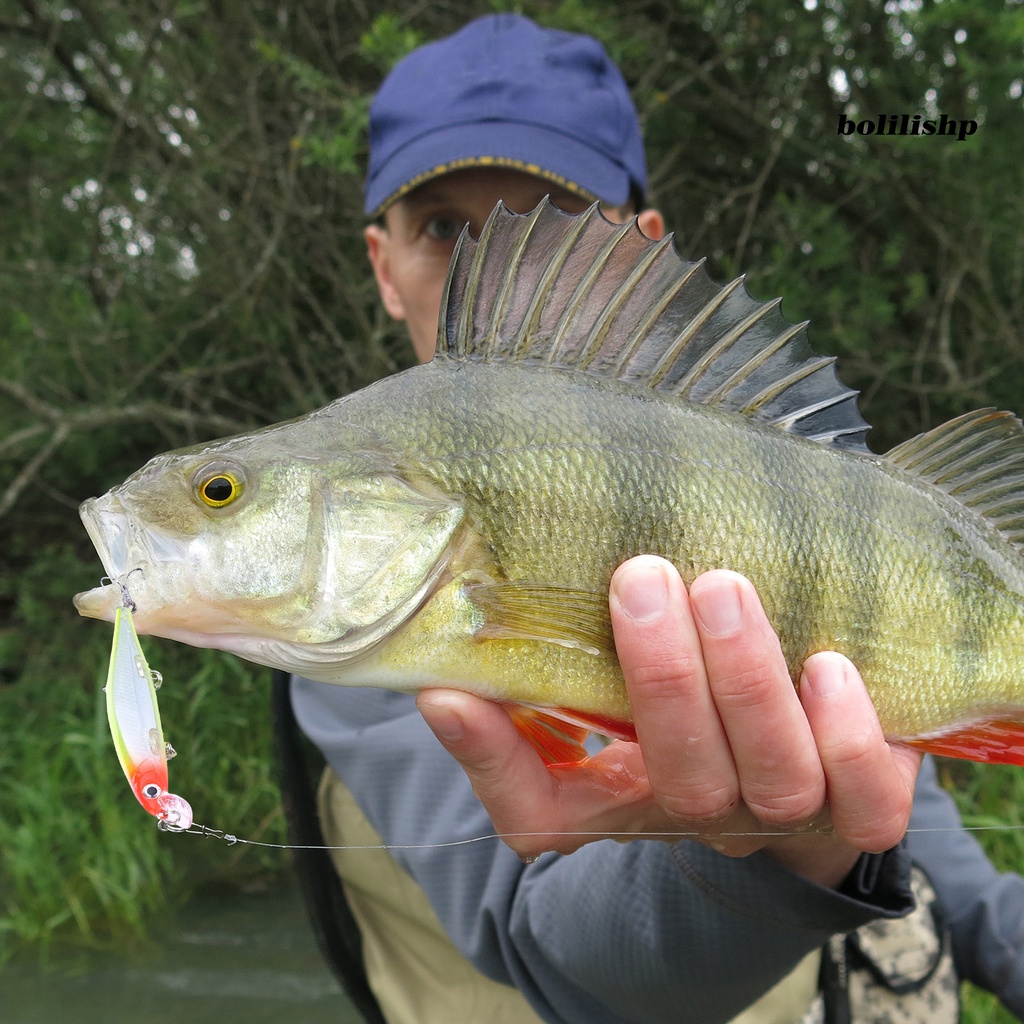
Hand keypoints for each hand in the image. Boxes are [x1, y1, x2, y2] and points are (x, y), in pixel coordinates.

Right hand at [417, 557, 920, 886]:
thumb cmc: (671, 717)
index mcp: (618, 804)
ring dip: (749, 685)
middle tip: (641, 578)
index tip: (450, 689)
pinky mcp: (859, 800)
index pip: (540, 815)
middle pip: (686, 782)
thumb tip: (440, 687)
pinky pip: (870, 803)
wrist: (786, 761)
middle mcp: (701, 816)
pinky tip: (829, 665)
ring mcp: (786, 812)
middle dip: (663, 679)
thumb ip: (517, 707)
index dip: (494, 759)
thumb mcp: (591, 708)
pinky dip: (850, 738)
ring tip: (723, 589)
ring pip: (777, 782)